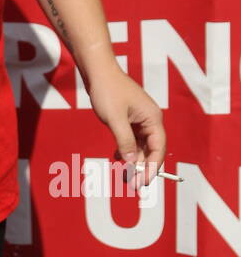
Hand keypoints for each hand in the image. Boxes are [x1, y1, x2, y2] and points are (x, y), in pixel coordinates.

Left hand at [86, 64, 165, 190]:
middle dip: (142, 168)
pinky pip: (132, 140)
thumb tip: (131, 163)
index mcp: (153, 118)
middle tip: (132, 185)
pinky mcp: (130, 119)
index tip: (143, 182)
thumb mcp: (115, 119)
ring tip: (124, 176)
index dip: (152, 167)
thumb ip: (124, 141)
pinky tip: (117, 157)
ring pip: (141, 147)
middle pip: (151, 150)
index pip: (158, 148)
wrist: (98, 72)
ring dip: (133, 161)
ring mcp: (140, 120)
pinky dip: (126, 150)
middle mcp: (150, 120)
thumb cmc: (108, 91)